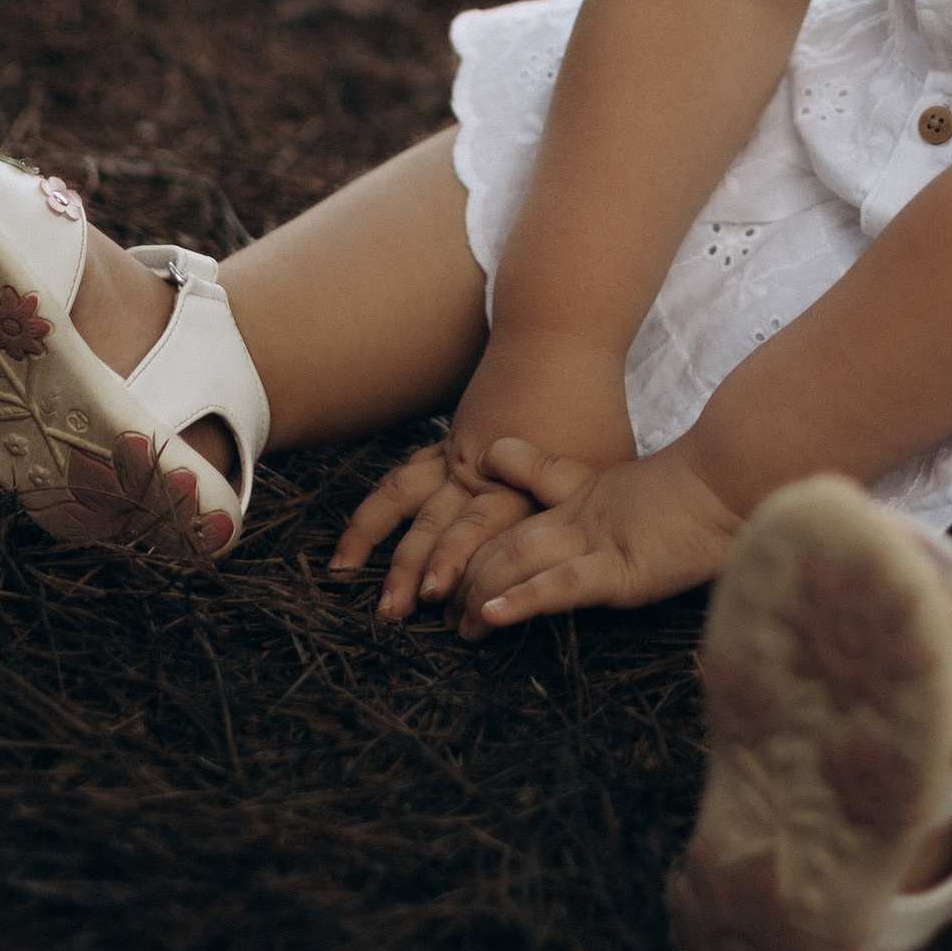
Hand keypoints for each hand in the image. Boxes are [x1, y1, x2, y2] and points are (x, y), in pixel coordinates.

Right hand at [330, 332, 637, 622]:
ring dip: (375, 537)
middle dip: (411, 568)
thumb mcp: (608, 467)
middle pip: (439, 525)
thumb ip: (588, 517)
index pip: (486, 537)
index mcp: (523, 484)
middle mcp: (482, 473)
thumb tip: (589, 567)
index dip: (462, 571)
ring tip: (344, 572)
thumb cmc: (594, 409)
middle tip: (391, 611)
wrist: (558, 339)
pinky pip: (403, 478)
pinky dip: (377, 507)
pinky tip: (356, 536)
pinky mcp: (447, 446)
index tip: (445, 606)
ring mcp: (457, 457)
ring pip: (406, 499)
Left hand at [448, 435, 743, 635]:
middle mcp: (582, 516)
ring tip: (458, 628)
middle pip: (505, 544)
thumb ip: (609, 501)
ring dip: (479, 595)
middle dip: (467, 579)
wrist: (740, 473)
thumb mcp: (652, 492)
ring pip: (518, 562)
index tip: (459, 572)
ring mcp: (598, 541)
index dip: (481, 544)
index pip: (518, 518)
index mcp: (589, 498)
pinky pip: (560, 584)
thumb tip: (580, 511)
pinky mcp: (621, 568)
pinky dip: (521, 598)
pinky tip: (492, 614)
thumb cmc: (712, 489)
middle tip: (444, 615)